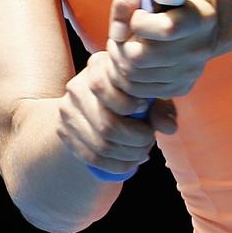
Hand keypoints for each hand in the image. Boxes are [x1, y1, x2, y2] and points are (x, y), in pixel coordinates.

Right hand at [56, 49, 176, 179]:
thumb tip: (168, 126)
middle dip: (136, 140)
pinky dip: (115, 166)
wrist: (94, 103)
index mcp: (97, 66)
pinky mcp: (63, 132)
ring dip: (128, 155)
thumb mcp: (148, 94)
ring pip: (101, 144)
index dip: (132, 105)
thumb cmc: (130, 95)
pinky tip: (130, 163)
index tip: (146, 109)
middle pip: (107, 124)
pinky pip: (91, 157)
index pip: (107, 88)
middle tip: (149, 140)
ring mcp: (67, 110)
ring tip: (142, 152)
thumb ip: (161, 107)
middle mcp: (77, 86)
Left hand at [106, 0, 217, 100]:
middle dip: (120, 45)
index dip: (140, 23)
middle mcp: (199, 48)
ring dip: (119, 60)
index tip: (138, 15)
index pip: (166, 29)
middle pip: (141, 57)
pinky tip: (130, 62)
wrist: (196, 20)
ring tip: (125, 46)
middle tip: (121, 36)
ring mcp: (191, 71)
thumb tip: (118, 34)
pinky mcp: (181, 88)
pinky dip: (125, 77)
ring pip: (135, 76)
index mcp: (197, 18)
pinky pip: (139, 90)